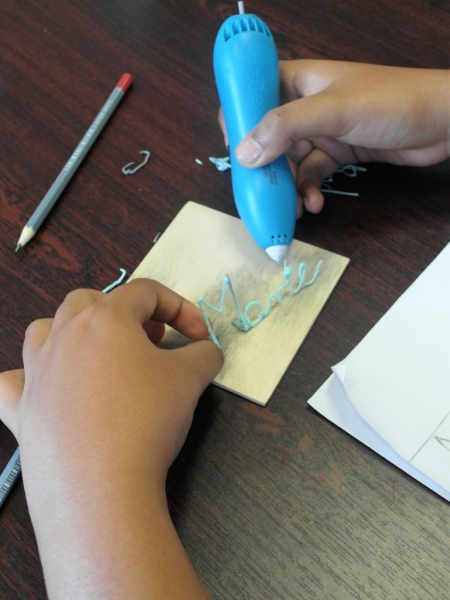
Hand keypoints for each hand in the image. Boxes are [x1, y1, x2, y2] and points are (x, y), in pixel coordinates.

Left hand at [0, 279, 222, 598]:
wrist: (101, 487)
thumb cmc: (147, 419)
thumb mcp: (191, 380)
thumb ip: (204, 354)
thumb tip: (207, 351)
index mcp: (105, 318)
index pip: (146, 292)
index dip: (180, 307)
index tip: (199, 336)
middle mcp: (64, 335)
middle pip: (91, 301)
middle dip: (125, 313)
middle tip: (150, 341)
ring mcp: (36, 371)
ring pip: (47, 329)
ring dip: (75, 332)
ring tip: (99, 356)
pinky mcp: (20, 409)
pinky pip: (13, 382)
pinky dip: (29, 379)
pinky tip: (47, 390)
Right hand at [219, 60, 449, 215]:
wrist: (443, 121)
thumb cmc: (394, 101)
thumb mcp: (335, 110)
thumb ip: (286, 128)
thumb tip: (244, 153)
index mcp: (298, 80)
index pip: (252, 92)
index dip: (238, 119)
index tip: (236, 151)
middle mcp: (305, 104)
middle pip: (267, 136)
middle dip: (263, 167)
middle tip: (261, 193)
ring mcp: (321, 129)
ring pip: (289, 161)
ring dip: (287, 187)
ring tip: (291, 209)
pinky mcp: (337, 151)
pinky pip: (311, 174)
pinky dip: (309, 191)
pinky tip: (314, 205)